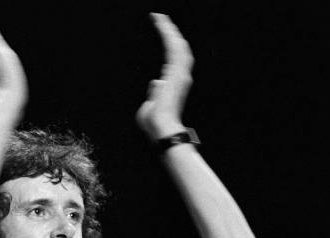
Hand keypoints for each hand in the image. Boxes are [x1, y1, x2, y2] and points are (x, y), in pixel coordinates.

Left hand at [136, 13, 193, 140]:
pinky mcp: (177, 72)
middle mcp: (180, 77)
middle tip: (161, 18)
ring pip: (177, 45)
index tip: (162, 33)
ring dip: (168, 29)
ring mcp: (180, 74)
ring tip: (160, 17)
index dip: (168, 45)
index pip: (172, 60)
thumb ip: (154, 93)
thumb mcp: (149, 106)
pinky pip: (173, 47)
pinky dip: (167, 34)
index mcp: (174, 84)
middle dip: (170, 32)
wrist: (161, 128)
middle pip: (177, 49)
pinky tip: (161, 22)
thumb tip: (156, 82)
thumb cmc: (154, 123)